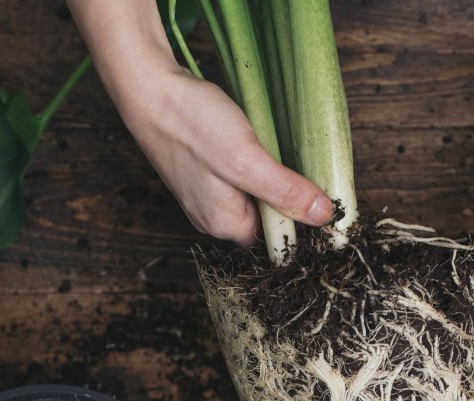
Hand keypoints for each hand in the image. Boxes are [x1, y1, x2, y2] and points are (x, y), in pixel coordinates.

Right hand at [119, 68, 333, 245]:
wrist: (149, 90)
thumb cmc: (191, 123)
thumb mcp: (246, 159)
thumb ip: (285, 191)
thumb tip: (324, 216)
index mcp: (225, 224)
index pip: (279, 238)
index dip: (302, 218)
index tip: (320, 193)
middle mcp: (214, 218)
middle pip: (267, 219)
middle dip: (287, 196)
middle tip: (300, 164)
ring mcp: (206, 197)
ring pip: (254, 197)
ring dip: (271, 177)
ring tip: (274, 150)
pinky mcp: (204, 175)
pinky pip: (239, 180)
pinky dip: (254, 165)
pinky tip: (256, 143)